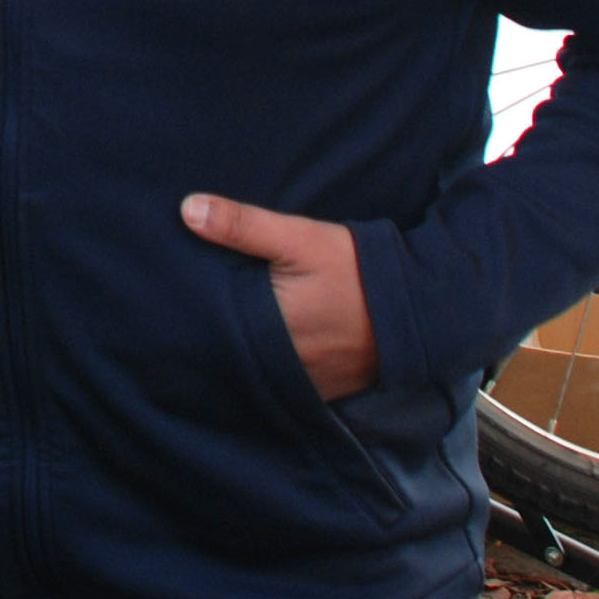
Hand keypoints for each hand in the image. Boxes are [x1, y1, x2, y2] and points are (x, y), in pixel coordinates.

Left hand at [182, 193, 376, 400]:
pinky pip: (290, 385)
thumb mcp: (301, 238)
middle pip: (235, 355)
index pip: (214, 331)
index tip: (175, 309)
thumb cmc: (358, 268)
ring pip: (261, 373)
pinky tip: (270, 354)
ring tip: (229, 337)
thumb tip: (187, 210)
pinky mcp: (329, 389)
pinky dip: (277, 373)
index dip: (193, 321)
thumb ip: (243, 225)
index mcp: (269, 328)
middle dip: (218, 340)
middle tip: (194, 323)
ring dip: (248, 358)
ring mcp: (308, 382)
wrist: (423, 305)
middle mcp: (285, 364)